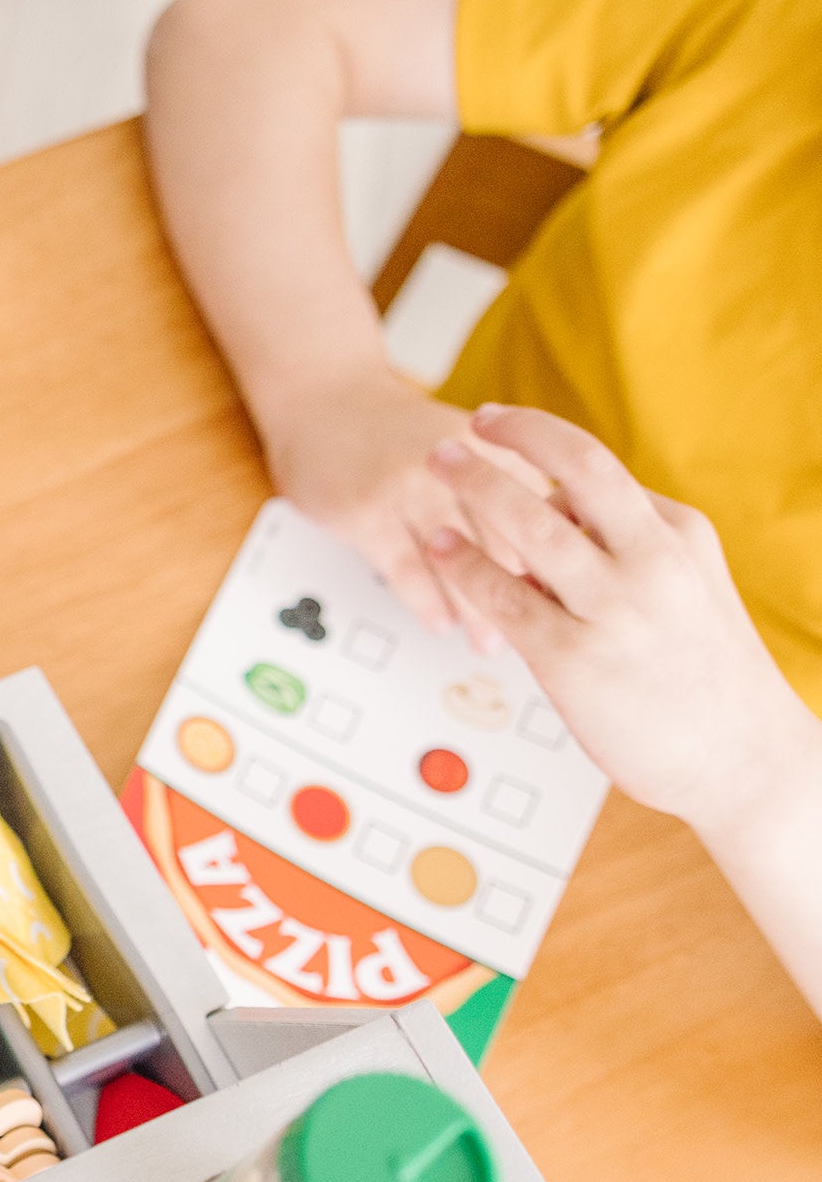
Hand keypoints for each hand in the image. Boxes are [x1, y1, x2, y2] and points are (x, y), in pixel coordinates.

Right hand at [256, 369, 546, 646]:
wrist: (324, 399)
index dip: (557, 564)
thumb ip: (511, 482)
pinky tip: (439, 621)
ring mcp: (408, 486)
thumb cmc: (399, 431)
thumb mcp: (468, 440)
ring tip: (488, 642)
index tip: (568, 603)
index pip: (540, 515)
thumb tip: (558, 548)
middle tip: (539, 635)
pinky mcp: (366, 511)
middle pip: (504, 541)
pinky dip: (426, 601)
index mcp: (492, 446)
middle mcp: (455, 463)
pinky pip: (405, 569)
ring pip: (457, 560)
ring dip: (476, 609)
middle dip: (524, 595)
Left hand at [423, 405, 817, 831]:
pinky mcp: (573, 659)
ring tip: (437, 466)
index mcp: (678, 534)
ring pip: (532, 526)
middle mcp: (651, 561)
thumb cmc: (706, 675)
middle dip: (510, 438)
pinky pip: (505, 597)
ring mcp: (613, 610)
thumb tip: (555, 511)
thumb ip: (624, 545)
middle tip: (456, 432)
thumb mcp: (687, 584)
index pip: (595, 467)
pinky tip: (442, 546)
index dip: (536, 436)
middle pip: (576, 469)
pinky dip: (466, 564)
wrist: (744, 760)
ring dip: (477, 488)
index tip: (497, 422)